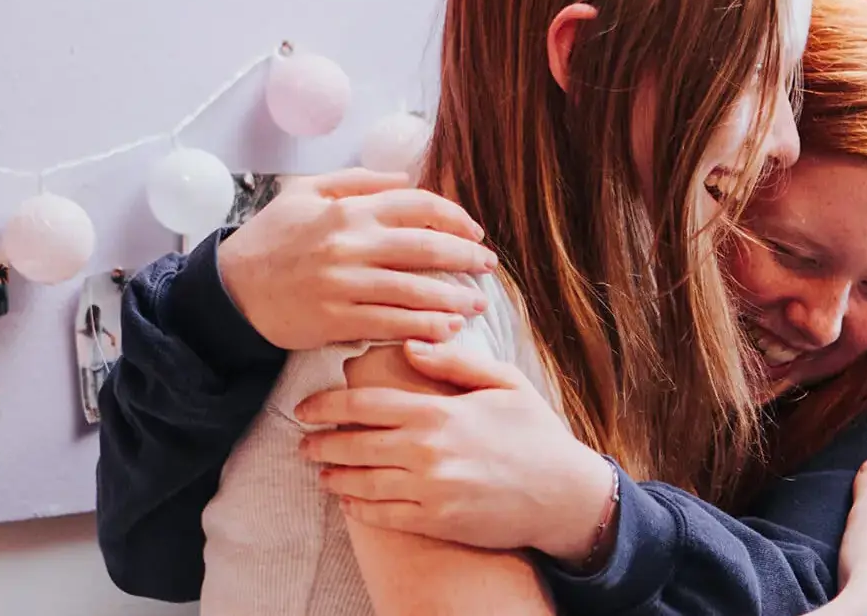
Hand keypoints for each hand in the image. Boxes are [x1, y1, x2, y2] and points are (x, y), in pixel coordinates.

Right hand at [216, 168, 497, 350]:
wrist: (230, 290)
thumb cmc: (271, 239)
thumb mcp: (306, 193)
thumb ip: (357, 182)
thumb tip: (404, 178)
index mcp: (348, 210)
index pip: (417, 205)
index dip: (454, 218)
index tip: (474, 231)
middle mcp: (349, 244)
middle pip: (425, 247)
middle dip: (465, 257)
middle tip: (488, 266)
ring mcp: (343, 284)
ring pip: (413, 289)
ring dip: (453, 297)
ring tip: (477, 304)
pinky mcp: (335, 319)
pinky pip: (390, 323)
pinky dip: (423, 326)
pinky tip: (448, 328)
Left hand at [298, 338, 617, 560]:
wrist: (564, 494)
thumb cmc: (536, 433)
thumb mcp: (506, 383)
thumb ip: (455, 362)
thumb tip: (410, 344)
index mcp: (440, 412)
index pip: (366, 404)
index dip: (328, 405)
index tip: (306, 407)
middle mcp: (428, 452)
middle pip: (354, 444)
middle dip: (321, 442)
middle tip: (303, 440)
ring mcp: (430, 490)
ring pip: (361, 483)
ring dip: (333, 476)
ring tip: (320, 470)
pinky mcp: (436, 521)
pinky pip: (382, 516)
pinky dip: (358, 507)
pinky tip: (348, 499)